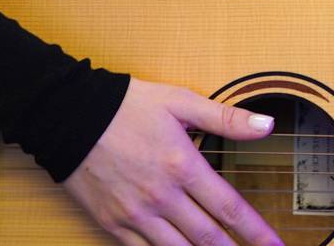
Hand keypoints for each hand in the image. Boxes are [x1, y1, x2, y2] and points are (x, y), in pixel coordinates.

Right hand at [61, 78, 286, 245]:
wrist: (68, 117)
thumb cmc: (126, 106)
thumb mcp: (179, 101)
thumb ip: (225, 118)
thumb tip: (266, 125)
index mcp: (183, 165)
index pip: (230, 208)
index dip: (257, 233)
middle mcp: (162, 196)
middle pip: (209, 238)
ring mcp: (136, 215)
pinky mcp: (114, 224)